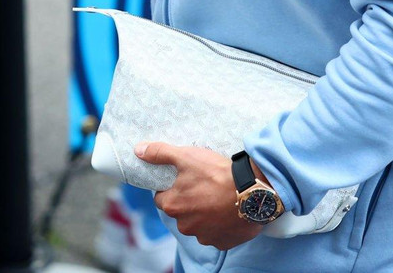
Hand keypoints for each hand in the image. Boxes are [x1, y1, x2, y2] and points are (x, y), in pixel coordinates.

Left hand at [138, 142, 261, 250]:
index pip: (162, 198)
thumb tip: (139, 150)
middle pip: (180, 212)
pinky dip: (219, 224)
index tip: (185, 180)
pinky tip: (227, 211)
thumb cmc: (217, 174)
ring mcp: (204, 236)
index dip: (172, 188)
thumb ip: (160, 153)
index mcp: (172, 205)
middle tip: (204, 187)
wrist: (253, 192)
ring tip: (218, 198)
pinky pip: (216, 234)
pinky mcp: (222, 242)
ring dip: (204, 214)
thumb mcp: (186, 157)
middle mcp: (185, 225)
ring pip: (198, 224)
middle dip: (188, 202)